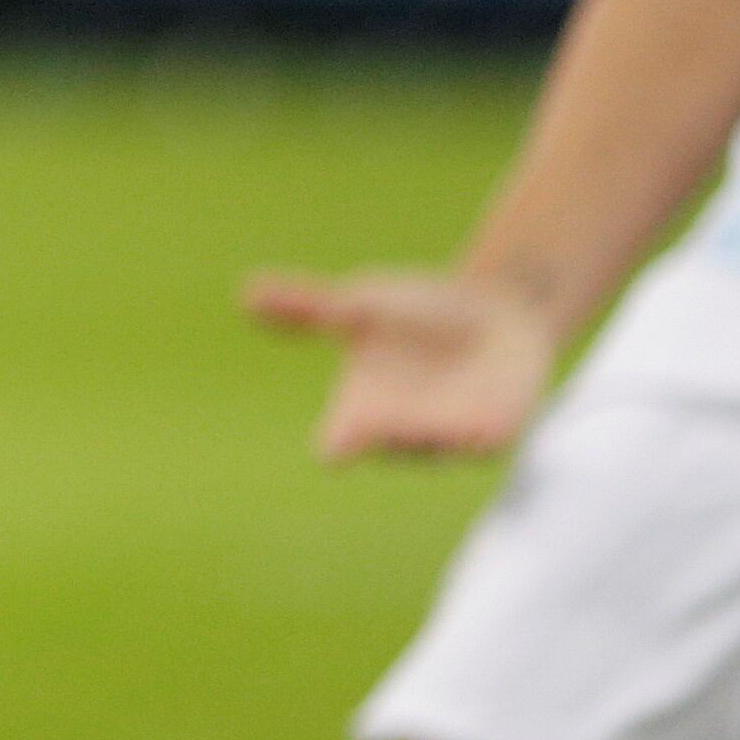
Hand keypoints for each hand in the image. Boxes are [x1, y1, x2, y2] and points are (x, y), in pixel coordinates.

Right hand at [243, 266, 561, 461]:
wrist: (494, 312)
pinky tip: (482, 427)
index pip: (339, 443)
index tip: (334, 445)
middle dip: (391, 432)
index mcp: (361, 411)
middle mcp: (401, 433)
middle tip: (388, 417)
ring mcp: (448, 439)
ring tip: (440, 412)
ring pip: (435, 447)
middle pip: (389, 445)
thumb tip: (245, 292)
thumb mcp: (362, 306)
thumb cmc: (415, 315)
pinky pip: (481, 446)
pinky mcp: (493, 436)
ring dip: (434, 432)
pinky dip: (477, 437)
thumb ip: (309, 308)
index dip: (338, 444)